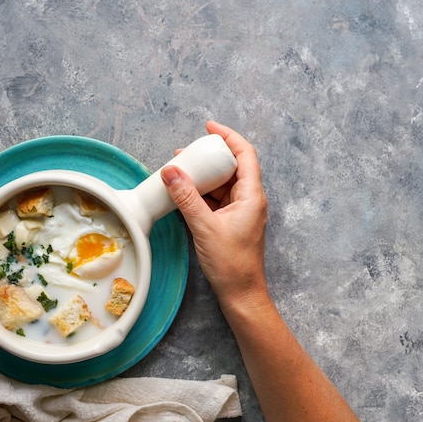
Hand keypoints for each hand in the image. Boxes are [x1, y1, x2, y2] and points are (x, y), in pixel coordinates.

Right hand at [161, 120, 268, 309]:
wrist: (240, 293)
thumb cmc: (231, 264)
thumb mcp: (204, 227)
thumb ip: (186, 198)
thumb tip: (170, 171)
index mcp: (252, 196)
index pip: (245, 154)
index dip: (228, 136)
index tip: (208, 127)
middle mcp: (249, 200)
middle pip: (232, 166)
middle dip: (210, 156)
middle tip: (187, 152)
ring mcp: (241, 211)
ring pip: (222, 183)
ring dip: (203, 176)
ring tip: (180, 170)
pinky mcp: (231, 221)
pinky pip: (216, 199)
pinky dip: (201, 193)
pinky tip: (184, 193)